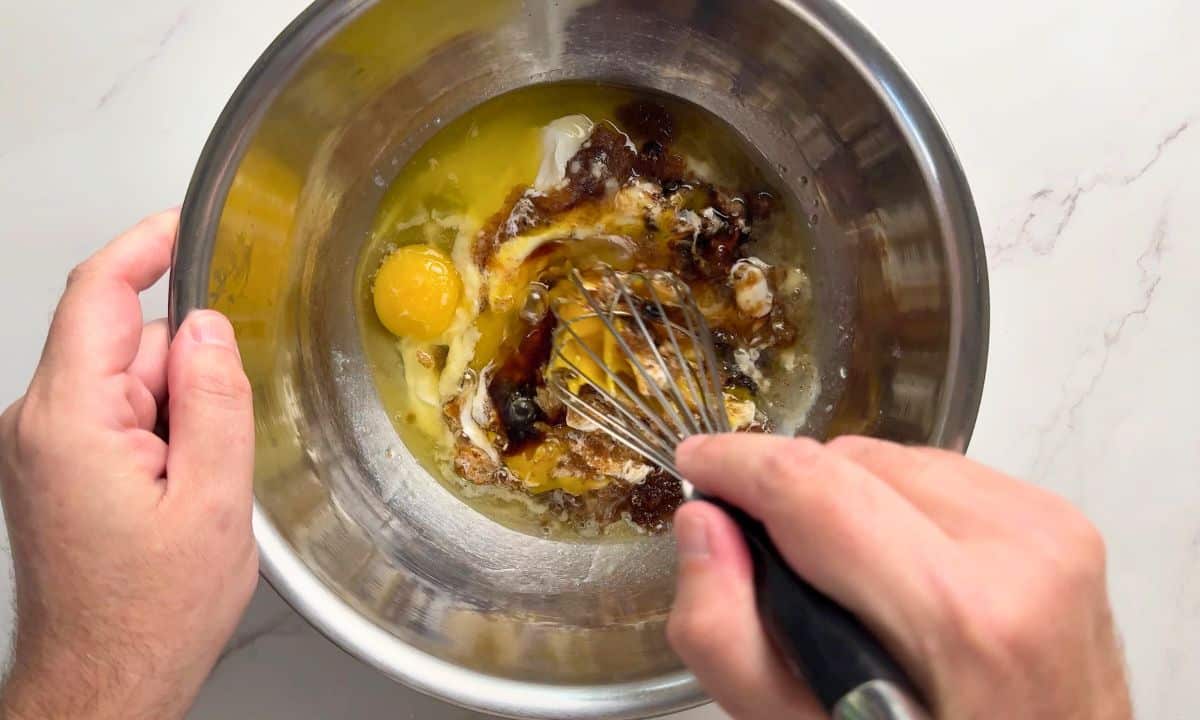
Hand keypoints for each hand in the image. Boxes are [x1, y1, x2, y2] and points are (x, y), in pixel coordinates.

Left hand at [0, 211, 257, 719]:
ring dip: (174, 414)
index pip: (98, 296)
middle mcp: (37, 425)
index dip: (144, 248)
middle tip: (212, 450)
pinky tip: (172, 492)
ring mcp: (39, 447)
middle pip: (126, 342)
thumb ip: (213, 400)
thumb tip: (209, 326)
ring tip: (189, 490)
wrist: (103, 683)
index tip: (183, 225)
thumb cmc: (147, 616)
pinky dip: (156, 434)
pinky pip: (115, 415)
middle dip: (186, 374)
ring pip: (126, 381)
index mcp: (70, 422)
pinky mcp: (51, 466)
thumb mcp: (211, 503)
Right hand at [667, 434, 1130, 719]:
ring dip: (848, 498)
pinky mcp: (1063, 521)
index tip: (696, 464)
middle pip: (850, 462)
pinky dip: (900, 504)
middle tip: (775, 561)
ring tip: (847, 577)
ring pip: (895, 458)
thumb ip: (727, 636)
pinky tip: (900, 568)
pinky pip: (943, 473)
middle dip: (791, 493)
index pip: (813, 487)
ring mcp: (1050, 531)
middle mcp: (1019, 553)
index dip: (737, 464)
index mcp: (960, 616)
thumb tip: (703, 525)